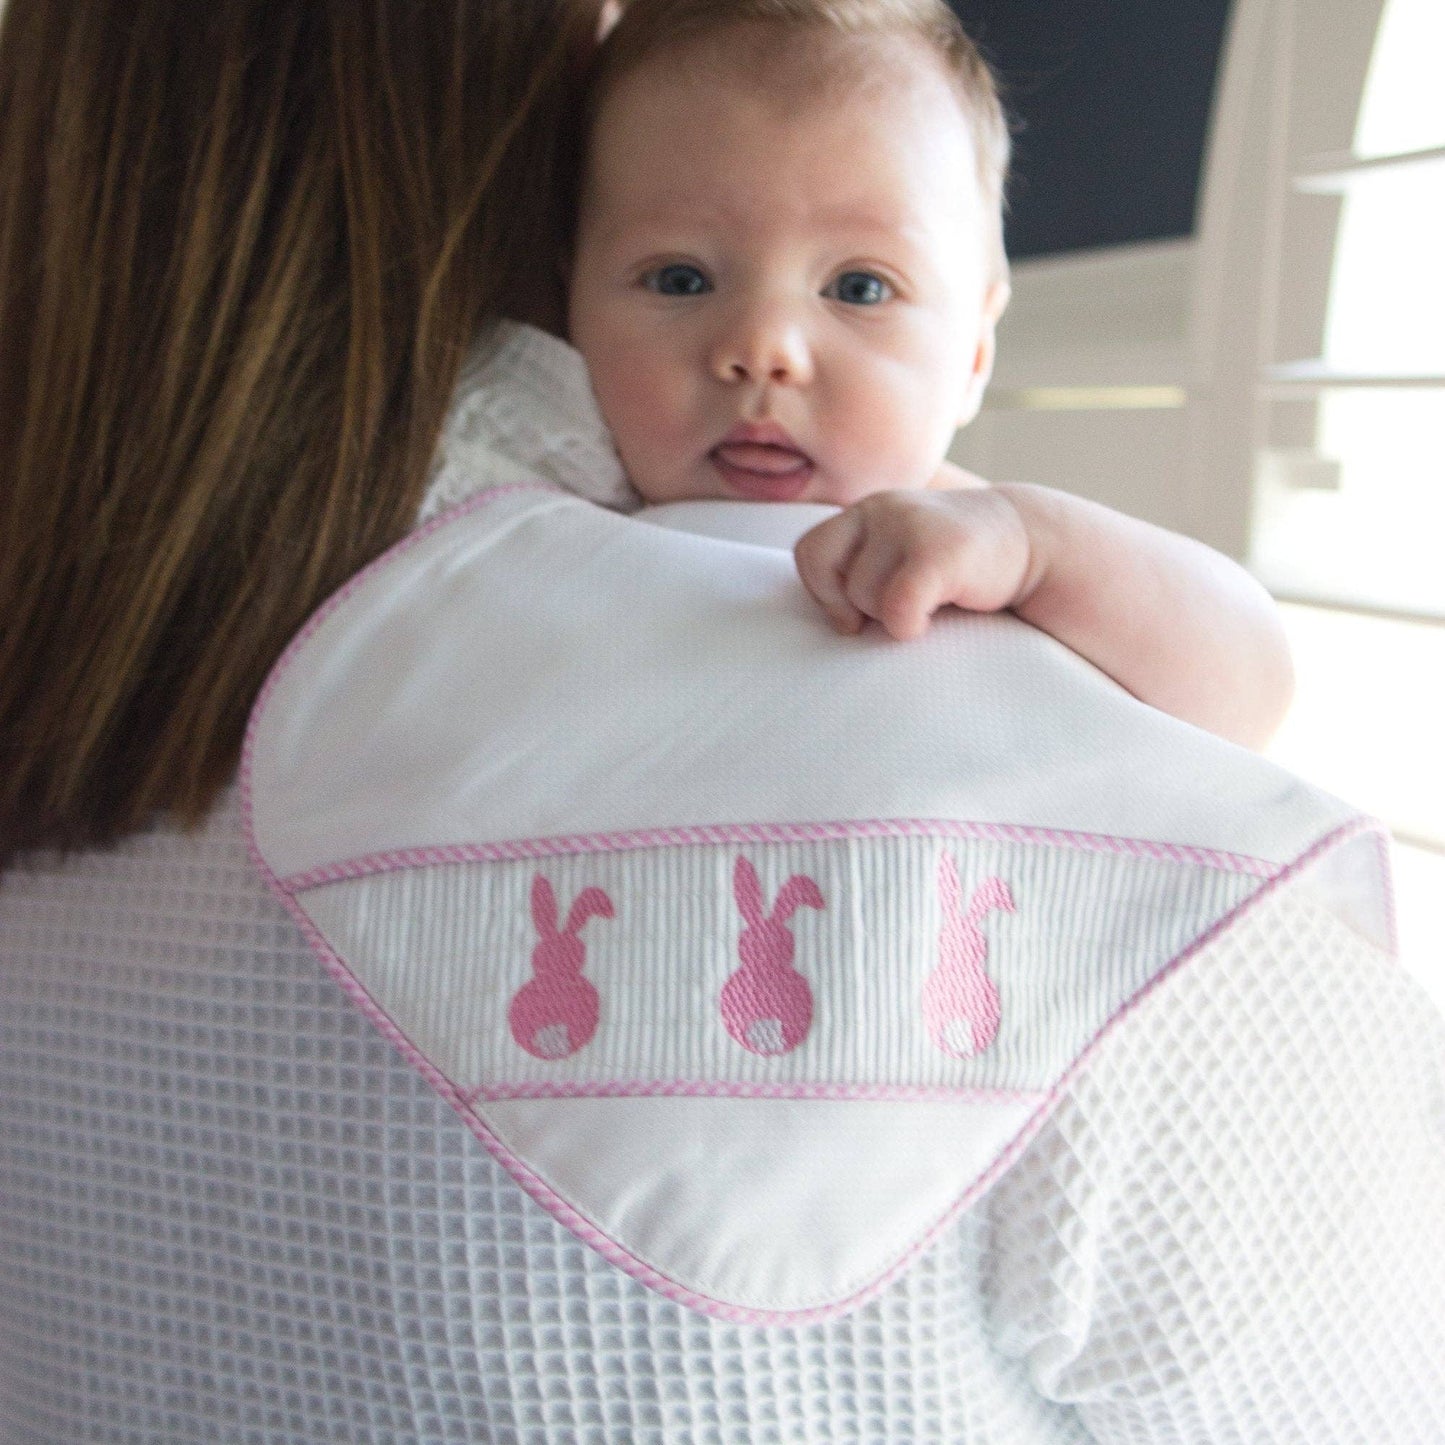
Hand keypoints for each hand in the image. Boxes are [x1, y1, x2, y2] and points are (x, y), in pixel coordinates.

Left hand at [793, 486, 1034, 641]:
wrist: (1029, 541)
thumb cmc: (954, 564)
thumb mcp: (898, 553)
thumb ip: (859, 567)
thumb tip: (830, 624)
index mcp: (864, 512)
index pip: (808, 552)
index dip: (823, 591)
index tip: (856, 613)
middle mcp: (880, 508)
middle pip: (825, 572)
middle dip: (848, 603)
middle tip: (884, 611)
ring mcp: (909, 525)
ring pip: (863, 595)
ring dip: (890, 615)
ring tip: (928, 602)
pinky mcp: (940, 552)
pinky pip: (897, 608)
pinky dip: (908, 626)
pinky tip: (934, 617)